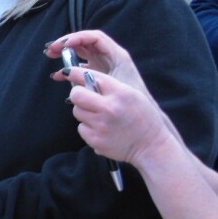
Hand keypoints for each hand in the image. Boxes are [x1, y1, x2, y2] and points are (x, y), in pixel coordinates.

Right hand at [45, 30, 149, 98]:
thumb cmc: (130, 101)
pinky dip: (68, 69)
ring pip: (81, 53)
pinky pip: (80, 67)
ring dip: (65, 53)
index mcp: (116, 55)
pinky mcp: (97, 76)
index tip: (62, 45)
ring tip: (50, 55)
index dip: (77, 38)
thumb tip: (70, 74)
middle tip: (51, 49)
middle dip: (66, 43)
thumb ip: (91, 78)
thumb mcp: (111, 87)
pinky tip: (57, 76)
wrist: (139, 116)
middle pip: (85, 42)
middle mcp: (109, 57)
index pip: (94, 37)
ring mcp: (102, 65)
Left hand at [61, 67, 178, 166]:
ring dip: (84, 112)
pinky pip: (81, 128)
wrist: (151, 146)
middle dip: (76, 94)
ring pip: (77, 111)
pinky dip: (87, 128)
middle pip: (76, 95)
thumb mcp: (132, 94)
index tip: (67, 72)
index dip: (74, 72)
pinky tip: (102, 130)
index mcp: (121, 93)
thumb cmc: (141, 117)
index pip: (90, 77)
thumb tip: (82, 79)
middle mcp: (110, 108)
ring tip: (101, 117)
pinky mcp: (95, 140)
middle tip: (83, 97)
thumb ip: (109, 86)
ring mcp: (101, 126)